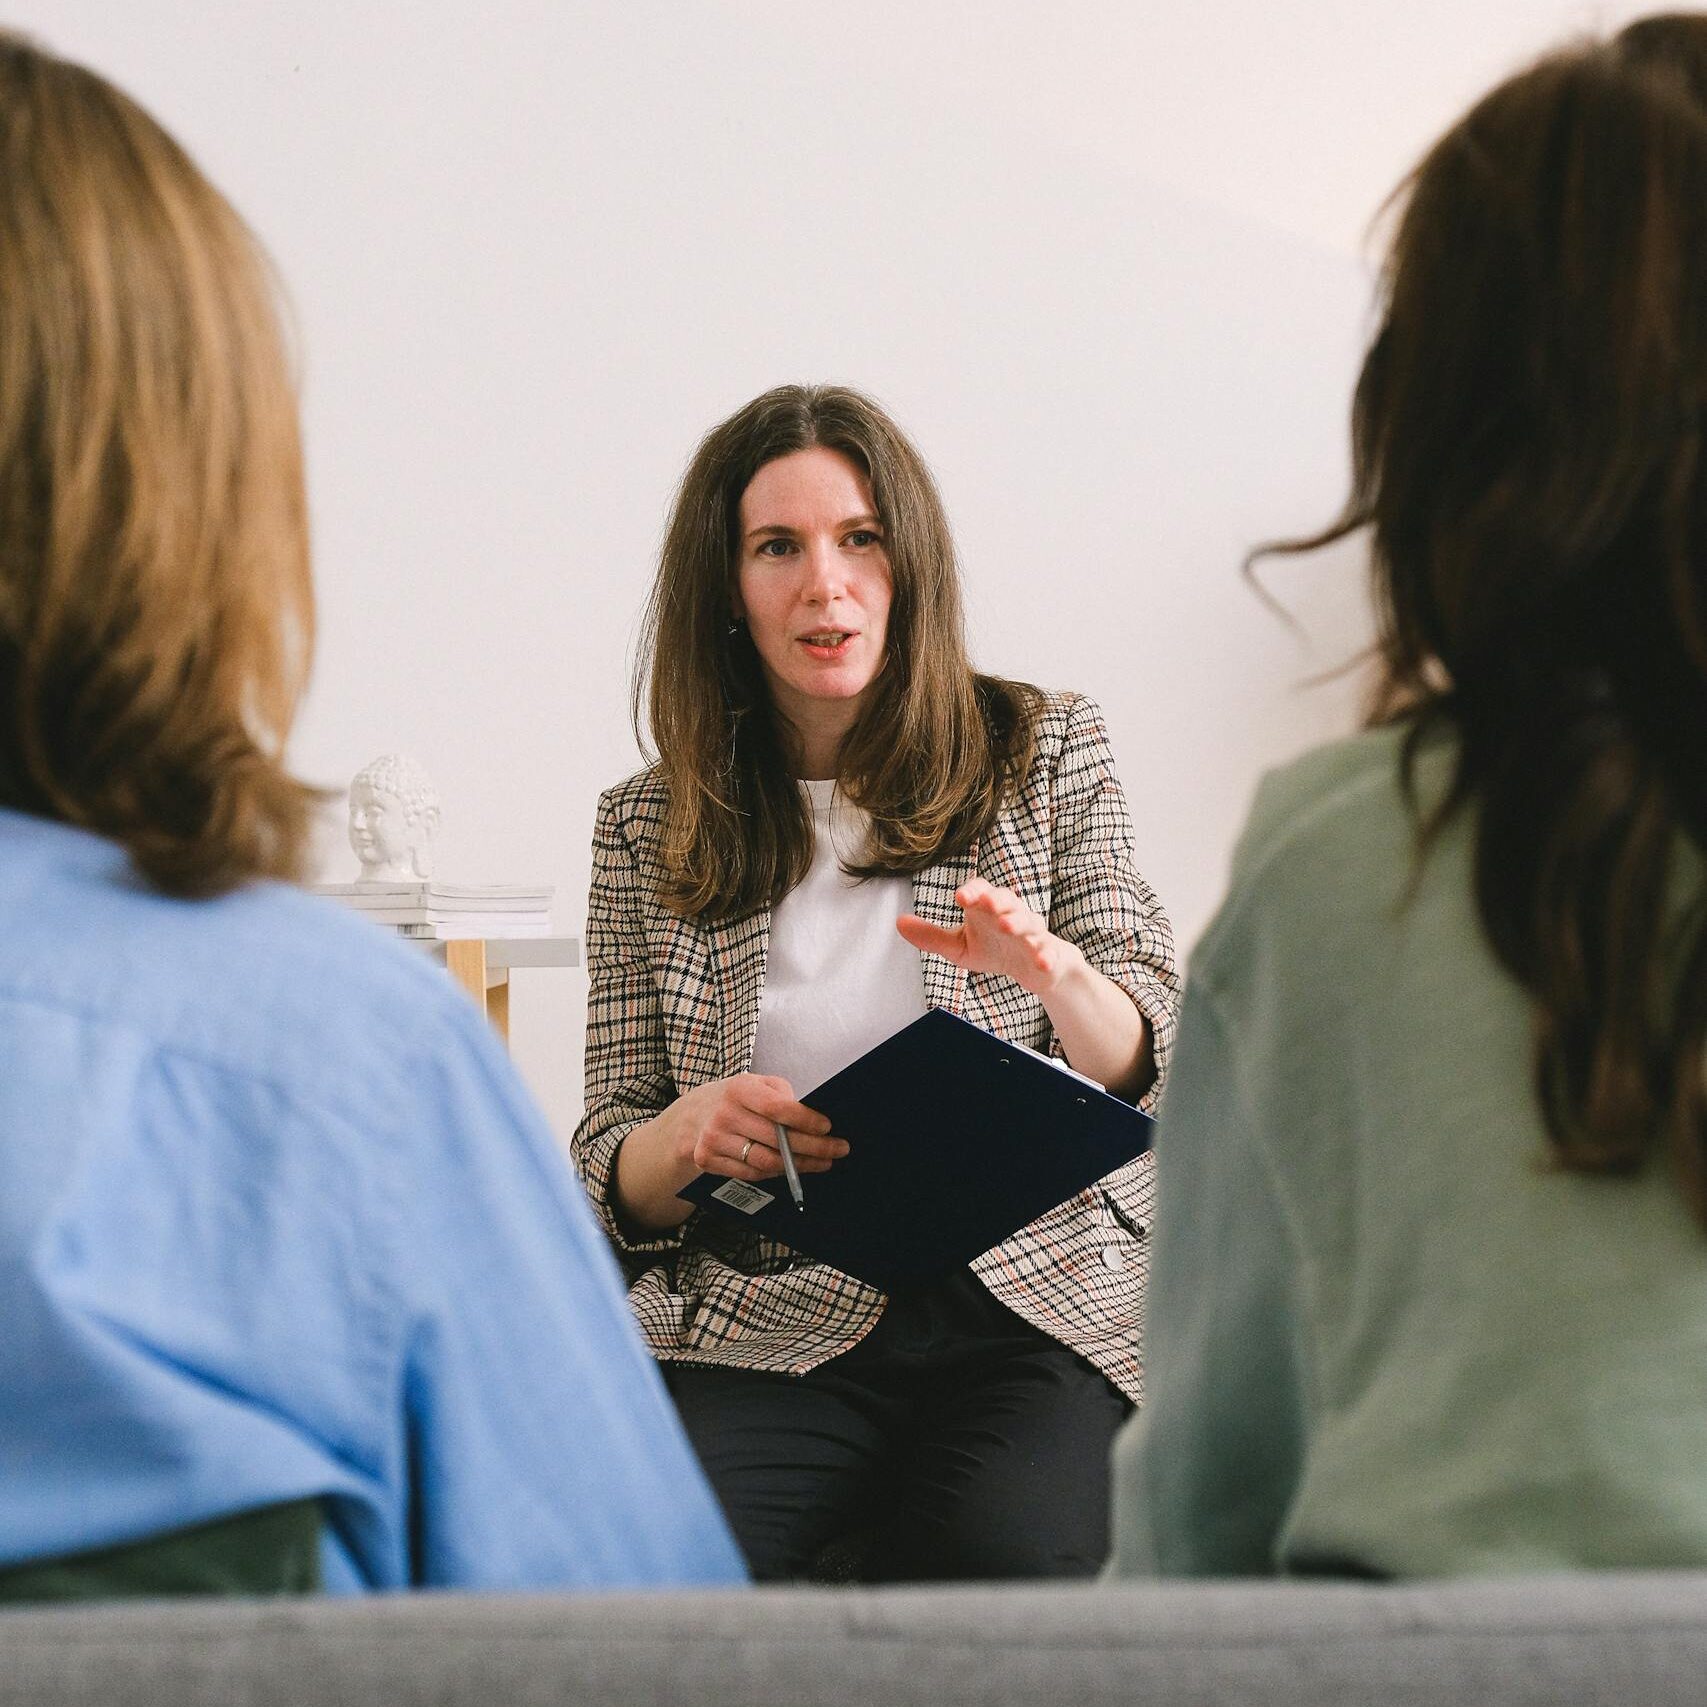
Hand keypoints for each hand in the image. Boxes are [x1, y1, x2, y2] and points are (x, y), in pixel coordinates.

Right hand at [659, 1073, 847, 1182]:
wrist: (692, 1116)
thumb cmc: (736, 1099)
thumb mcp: (756, 1084)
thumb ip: (781, 1095)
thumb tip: (812, 1119)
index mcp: (739, 1089)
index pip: (777, 1107)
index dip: (805, 1120)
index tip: (828, 1127)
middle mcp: (724, 1114)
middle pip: (776, 1139)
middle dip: (813, 1147)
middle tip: (838, 1149)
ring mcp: (714, 1139)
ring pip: (766, 1161)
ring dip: (800, 1165)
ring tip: (823, 1162)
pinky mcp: (708, 1160)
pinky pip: (751, 1174)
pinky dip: (777, 1173)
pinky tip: (794, 1169)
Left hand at [896, 877, 1083, 997]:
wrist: (1035, 967)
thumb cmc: (995, 949)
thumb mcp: (960, 946)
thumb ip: (932, 936)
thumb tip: (898, 922)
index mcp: (989, 908)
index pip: (981, 891)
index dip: (972, 891)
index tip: (959, 897)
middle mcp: (1012, 915)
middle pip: (1007, 900)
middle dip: (997, 900)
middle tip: (986, 903)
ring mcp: (1032, 934)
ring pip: (1029, 922)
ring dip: (1018, 923)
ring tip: (1007, 927)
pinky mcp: (1048, 953)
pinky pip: (1048, 953)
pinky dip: (1045, 956)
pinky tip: (1041, 961)